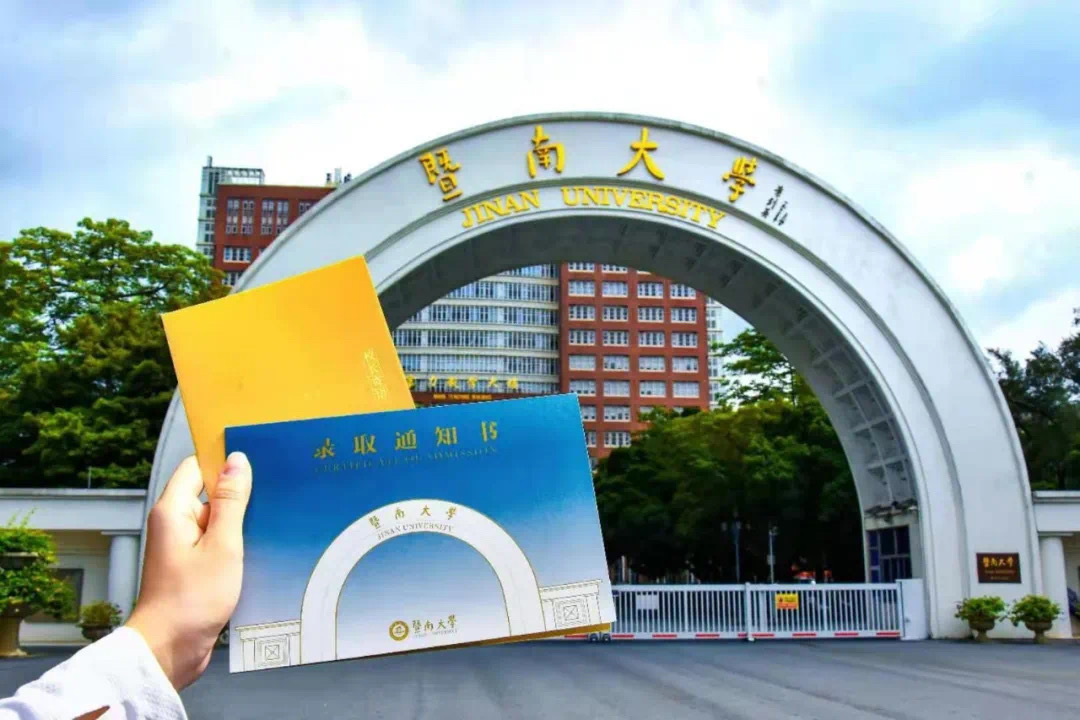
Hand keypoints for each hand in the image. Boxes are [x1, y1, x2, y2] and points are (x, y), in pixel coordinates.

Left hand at [126, 452, 251, 689]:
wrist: (169, 650)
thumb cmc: (190, 602)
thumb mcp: (222, 545)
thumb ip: (231, 501)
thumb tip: (236, 462)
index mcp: (172, 510)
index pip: (197, 466)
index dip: (224, 461)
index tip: (255, 460)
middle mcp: (173, 524)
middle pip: (209, 492)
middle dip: (239, 495)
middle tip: (269, 499)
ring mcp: (182, 546)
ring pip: (217, 520)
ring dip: (240, 524)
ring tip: (265, 530)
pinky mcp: (191, 566)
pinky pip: (216, 542)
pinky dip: (235, 545)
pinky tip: (256, 553)